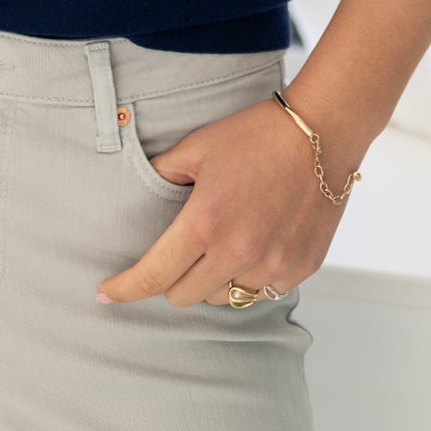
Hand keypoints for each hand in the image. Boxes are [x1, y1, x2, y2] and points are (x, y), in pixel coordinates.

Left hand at [95, 94, 359, 308]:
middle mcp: (238, 253)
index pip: (153, 277)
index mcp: (206, 223)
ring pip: (224, 299)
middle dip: (173, 279)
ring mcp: (272, 265)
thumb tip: (137, 190)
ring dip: (215, 279)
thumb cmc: (258, 134)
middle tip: (182, 250)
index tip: (107, 295)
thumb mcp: (198, 147)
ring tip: (226, 241)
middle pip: (184, 297)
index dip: (125, 290)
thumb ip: (162, 175)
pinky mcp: (300, 268)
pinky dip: (252, 275)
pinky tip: (258, 241)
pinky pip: (262, 290)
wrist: (323, 131)